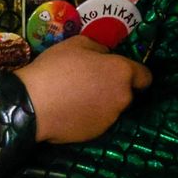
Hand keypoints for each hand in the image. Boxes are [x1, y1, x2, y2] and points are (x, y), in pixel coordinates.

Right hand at [13, 36, 153, 143]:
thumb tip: (106, 56)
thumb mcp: (77, 44)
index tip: (121, 72)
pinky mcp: (96, 134)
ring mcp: (110, 118)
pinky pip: (98, 122)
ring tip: (77, 98)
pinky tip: (71, 112)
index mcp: (122, 72)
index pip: (145, 77)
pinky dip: (90, 117)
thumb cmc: (56, 68)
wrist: (32, 105)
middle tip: (92, 82)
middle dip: (115, 88)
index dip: (136, 74)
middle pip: (127, 93)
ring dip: (102, 103)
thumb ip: (99, 49)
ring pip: (113, 108)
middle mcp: (122, 97)